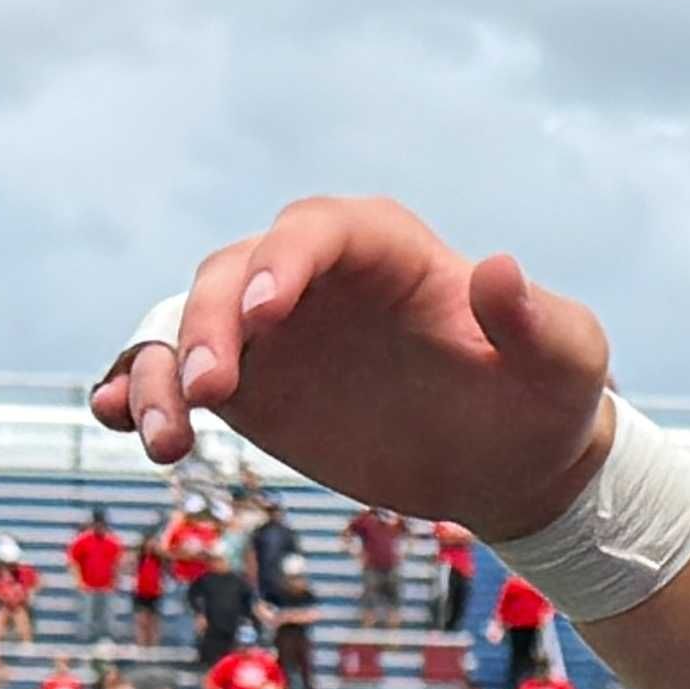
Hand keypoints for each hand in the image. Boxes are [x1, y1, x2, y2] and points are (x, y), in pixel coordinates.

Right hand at [87, 197, 617, 543]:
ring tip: (166, 439)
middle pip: (231, 274)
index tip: (264, 313)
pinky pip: (172, 377)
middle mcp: (308, 272)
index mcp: (382, 244)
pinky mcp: (247, 385)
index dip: (283, 262)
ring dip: (158, 371)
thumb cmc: (546, 395)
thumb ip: (537, 320)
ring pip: (184, 324)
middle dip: (209, 325)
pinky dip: (138, 390)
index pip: (315, 230)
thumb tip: (498, 271)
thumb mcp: (569, 359)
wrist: (513, 459)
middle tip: (211, 392)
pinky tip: (120, 417)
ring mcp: (268, 328)